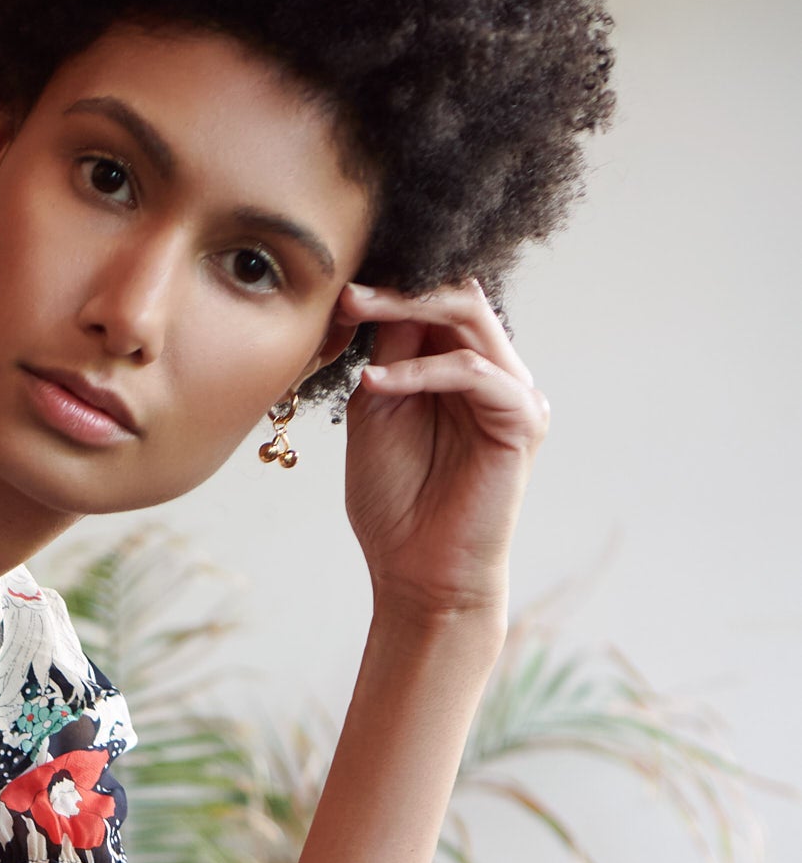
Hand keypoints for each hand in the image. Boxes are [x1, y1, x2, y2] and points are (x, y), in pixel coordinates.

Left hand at [339, 278, 548, 625]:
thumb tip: (378, 292)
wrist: (416, 573)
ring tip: (358, 315)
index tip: (339, 289)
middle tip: (350, 294)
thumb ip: (387, 354)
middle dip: (400, 289)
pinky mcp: (523, 419)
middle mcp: (494, 372)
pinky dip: (422, 371)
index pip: (436, 305)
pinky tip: (377, 382)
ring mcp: (512, 393)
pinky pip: (473, 372)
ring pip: (470, 317)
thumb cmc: (394, 502)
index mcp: (460, 368)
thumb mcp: (377, 411)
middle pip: (457, 298)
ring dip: (409, 311)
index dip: (391, 290)